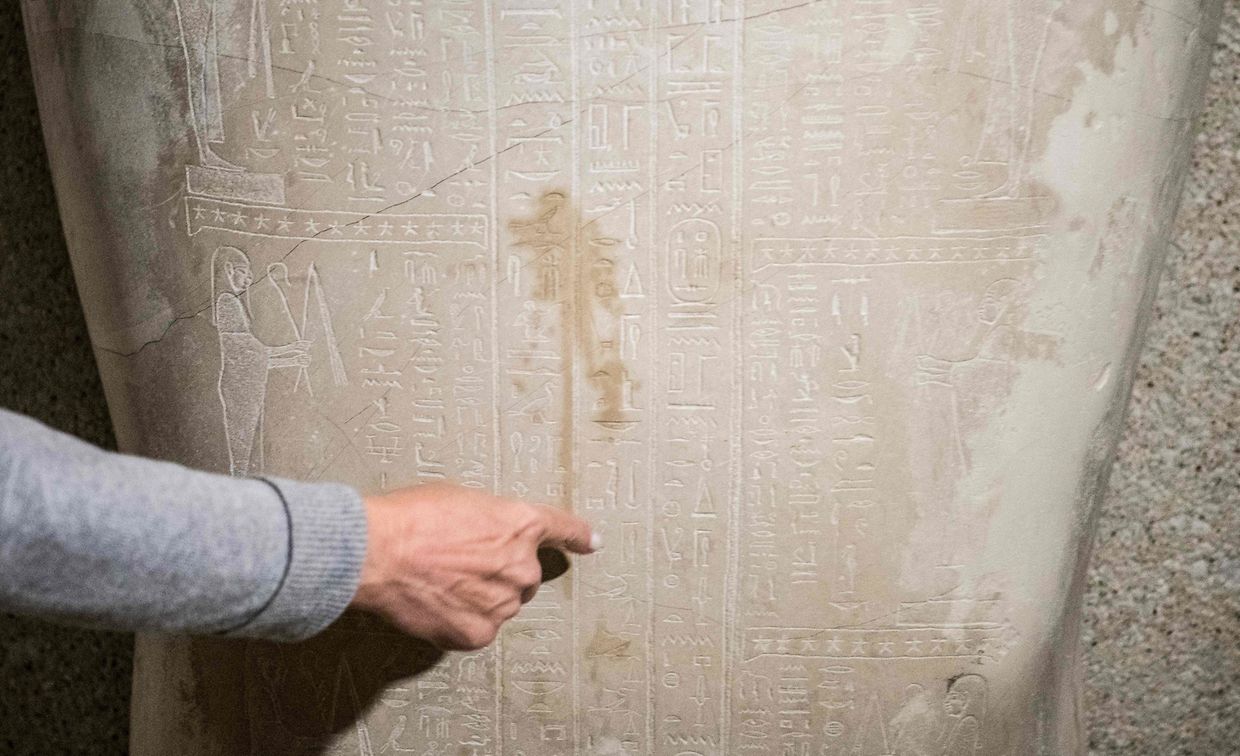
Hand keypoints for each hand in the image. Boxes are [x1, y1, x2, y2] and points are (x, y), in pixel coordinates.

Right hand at [349, 482, 597, 650]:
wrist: (379, 552)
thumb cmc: (412, 518)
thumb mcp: (462, 500)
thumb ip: (490, 521)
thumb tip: (487, 538)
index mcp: (521, 524)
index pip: (563, 529)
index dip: (578, 536)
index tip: (592, 542)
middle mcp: (522, 567)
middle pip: (523, 576)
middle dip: (498, 572)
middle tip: (458, 564)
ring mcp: (503, 604)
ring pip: (500, 604)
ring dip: (479, 597)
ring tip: (439, 582)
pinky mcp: (480, 634)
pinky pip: (478, 629)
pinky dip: (460, 621)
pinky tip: (435, 604)